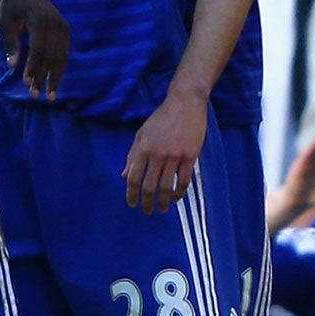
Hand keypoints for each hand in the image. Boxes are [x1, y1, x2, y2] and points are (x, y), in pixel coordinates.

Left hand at [0, 0, 70, 98]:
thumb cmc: (10, 5)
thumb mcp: (5, 22)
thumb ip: (11, 44)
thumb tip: (13, 67)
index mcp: (39, 19)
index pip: (38, 49)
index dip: (33, 68)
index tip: (26, 83)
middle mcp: (55, 22)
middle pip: (52, 56)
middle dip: (45, 77)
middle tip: (36, 95)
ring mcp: (62, 25)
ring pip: (62, 56)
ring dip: (55, 76)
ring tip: (49, 94)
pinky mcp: (65, 27)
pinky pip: (64, 51)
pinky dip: (59, 66)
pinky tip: (53, 79)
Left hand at [124, 88, 206, 213]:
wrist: (185, 104)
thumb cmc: (161, 118)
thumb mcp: (142, 134)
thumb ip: (132, 155)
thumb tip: (124, 176)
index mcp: (143, 149)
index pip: (133, 177)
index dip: (131, 194)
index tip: (132, 204)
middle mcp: (157, 154)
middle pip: (150, 186)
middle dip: (148, 202)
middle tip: (148, 211)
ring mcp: (175, 156)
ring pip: (167, 186)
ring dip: (164, 201)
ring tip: (162, 209)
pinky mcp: (190, 156)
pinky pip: (184, 180)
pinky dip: (179, 192)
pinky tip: (176, 197)